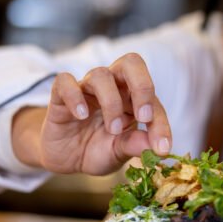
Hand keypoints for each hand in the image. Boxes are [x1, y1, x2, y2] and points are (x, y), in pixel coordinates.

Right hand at [11, 53, 171, 174]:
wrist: (65, 158)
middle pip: (131, 63)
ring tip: (113, 129)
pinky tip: (81, 116)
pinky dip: (74, 96)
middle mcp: (112, 87)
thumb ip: (135, 145)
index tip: (162, 147)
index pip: (152, 100)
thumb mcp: (118, 153)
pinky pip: (65, 82)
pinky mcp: (60, 95)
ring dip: (111, 102)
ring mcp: (86, 89)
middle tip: (144, 117)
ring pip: (100, 75)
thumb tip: (157, 149)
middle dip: (142, 86)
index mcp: (132, 99)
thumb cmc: (97, 149)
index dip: (160, 123)